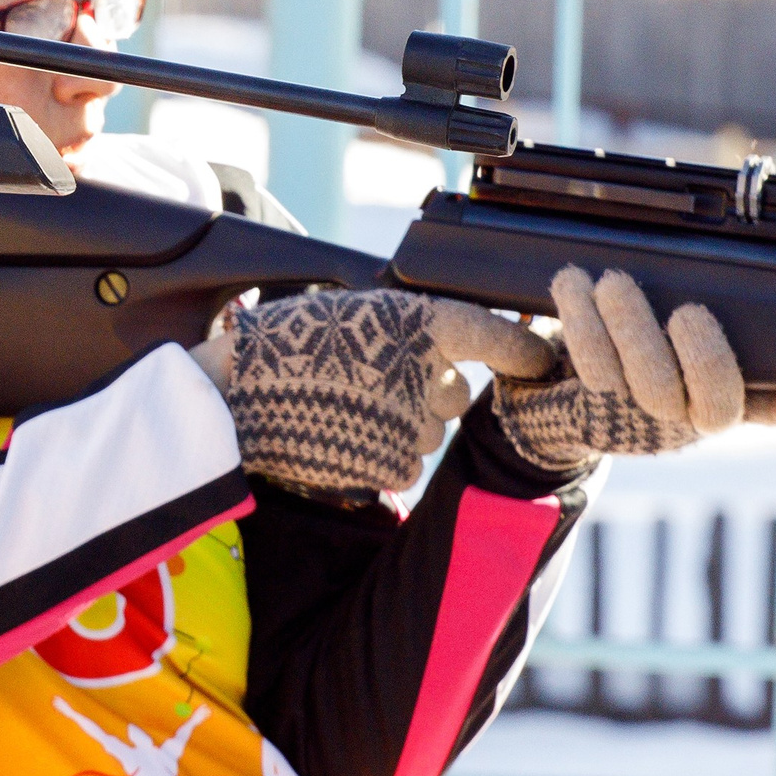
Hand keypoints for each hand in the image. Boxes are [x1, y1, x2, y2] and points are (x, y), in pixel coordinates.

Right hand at [212, 289, 540, 497]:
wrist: (236, 393)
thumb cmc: (286, 342)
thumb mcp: (352, 310)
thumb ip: (406, 328)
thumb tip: (448, 348)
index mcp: (424, 324)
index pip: (499, 338)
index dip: (524, 352)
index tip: (540, 359)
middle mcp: (431, 375)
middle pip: (455, 395)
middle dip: (427, 394)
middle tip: (371, 381)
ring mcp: (415, 425)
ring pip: (427, 433)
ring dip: (397, 426)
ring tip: (341, 406)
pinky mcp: (393, 464)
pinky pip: (403, 465)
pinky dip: (377, 454)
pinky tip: (339, 434)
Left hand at [486, 267, 775, 469]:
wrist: (561, 395)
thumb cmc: (635, 345)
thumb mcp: (673, 331)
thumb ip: (709, 311)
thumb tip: (752, 259)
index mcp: (727, 398)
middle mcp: (691, 417)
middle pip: (713, 404)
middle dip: (702, 353)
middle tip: (686, 308)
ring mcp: (643, 417)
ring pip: (646, 387)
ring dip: (628, 328)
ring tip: (609, 281)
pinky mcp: (594, 409)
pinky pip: (592, 370)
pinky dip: (579, 321)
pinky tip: (571, 284)